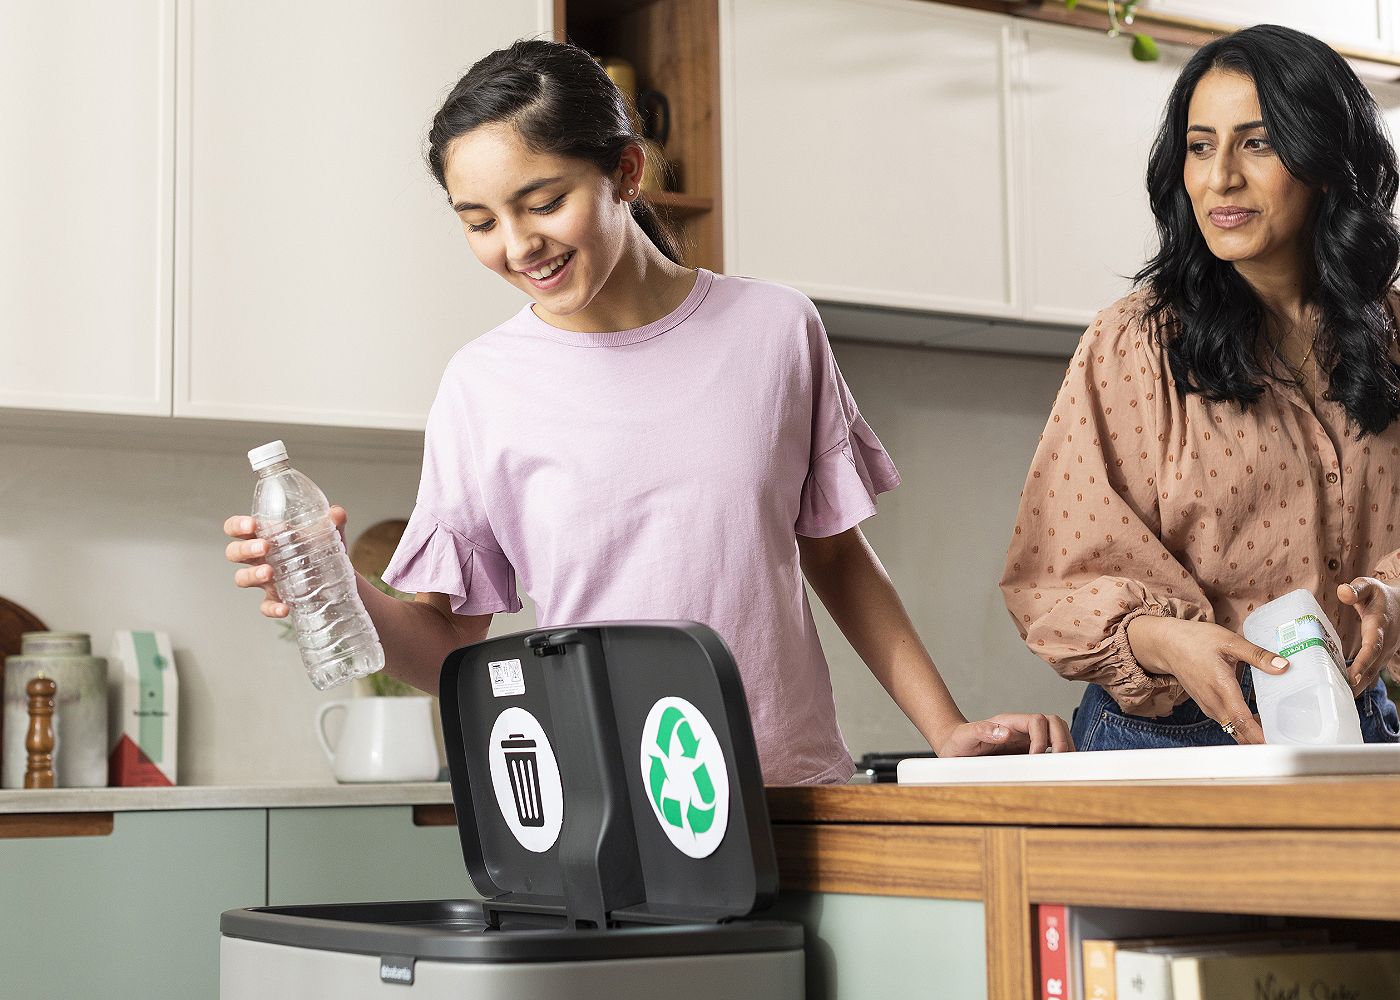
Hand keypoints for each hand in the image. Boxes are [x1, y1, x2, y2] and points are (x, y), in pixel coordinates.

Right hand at [224, 505, 347, 618]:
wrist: (337, 577)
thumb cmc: (320, 549)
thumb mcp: (328, 533)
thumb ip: (333, 521)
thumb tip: (337, 513)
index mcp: (264, 536)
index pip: (237, 529)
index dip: (237, 526)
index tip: (252, 525)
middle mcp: (259, 558)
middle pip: (234, 553)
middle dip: (245, 549)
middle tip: (265, 547)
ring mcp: (265, 581)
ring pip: (242, 578)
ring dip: (252, 575)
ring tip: (270, 572)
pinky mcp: (275, 600)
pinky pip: (265, 606)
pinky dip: (272, 608)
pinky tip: (284, 607)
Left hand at [935, 712, 1073, 755]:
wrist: (954, 747)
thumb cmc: (958, 741)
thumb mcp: (964, 736)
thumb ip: (981, 731)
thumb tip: (1006, 733)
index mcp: (1009, 722)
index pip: (1037, 721)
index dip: (1041, 738)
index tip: (1034, 757)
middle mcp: (1022, 729)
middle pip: (1055, 723)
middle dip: (1061, 740)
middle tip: (1058, 762)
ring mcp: (1027, 740)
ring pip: (1058, 733)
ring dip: (1065, 747)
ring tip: (1063, 766)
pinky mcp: (1029, 752)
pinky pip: (1051, 749)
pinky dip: (1059, 756)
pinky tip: (1057, 770)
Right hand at [1126, 616, 1287, 744]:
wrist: (1167, 645)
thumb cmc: (1196, 640)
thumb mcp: (1229, 641)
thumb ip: (1257, 655)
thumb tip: (1283, 666)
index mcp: (1221, 686)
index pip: (1241, 719)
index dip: (1259, 735)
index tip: (1275, 743)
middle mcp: (1213, 701)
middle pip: (1239, 731)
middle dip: (1260, 740)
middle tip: (1284, 741)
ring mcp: (1208, 705)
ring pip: (1232, 728)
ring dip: (1251, 734)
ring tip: (1274, 732)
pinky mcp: (1206, 705)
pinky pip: (1226, 722)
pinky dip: (1241, 726)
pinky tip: (1255, 720)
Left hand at [1338, 578, 1399, 694]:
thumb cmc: (1379, 595)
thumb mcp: (1368, 586)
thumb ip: (1356, 589)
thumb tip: (1343, 592)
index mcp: (1380, 627)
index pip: (1373, 647)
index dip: (1363, 662)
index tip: (1352, 677)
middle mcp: (1385, 644)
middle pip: (1372, 667)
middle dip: (1357, 683)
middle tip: (1338, 696)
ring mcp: (1384, 653)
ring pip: (1372, 674)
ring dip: (1357, 687)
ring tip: (1338, 700)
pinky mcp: (1380, 658)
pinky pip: (1370, 673)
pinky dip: (1358, 684)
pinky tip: (1343, 693)